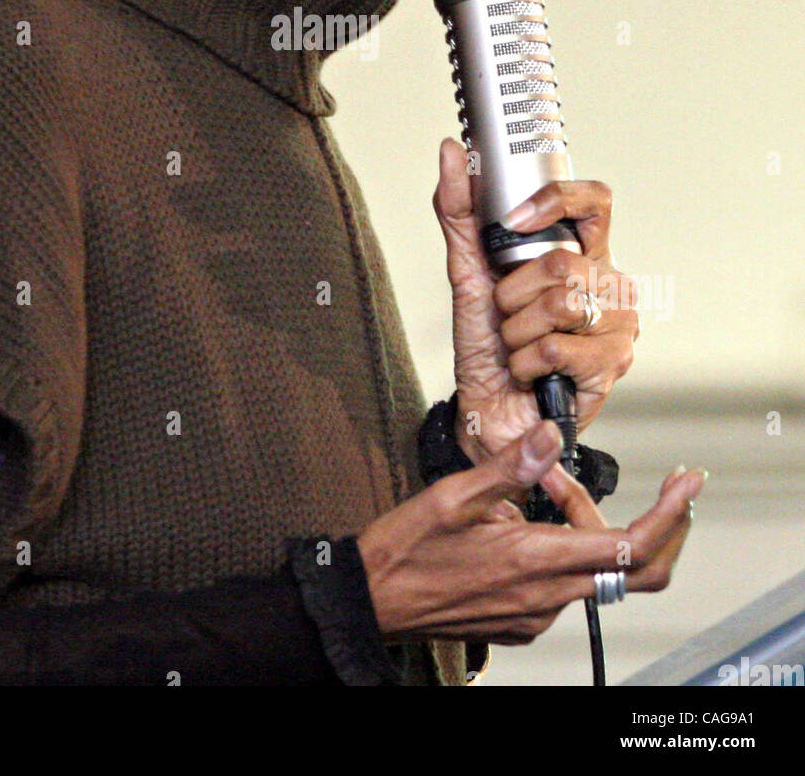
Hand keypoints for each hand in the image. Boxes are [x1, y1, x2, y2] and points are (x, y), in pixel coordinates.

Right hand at [356, 420, 703, 643]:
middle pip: (628, 565)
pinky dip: (560, 543)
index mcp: (533, 560)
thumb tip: (553, 436)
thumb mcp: (453, 495)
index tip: (688, 484)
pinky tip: (521, 517)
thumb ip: (511, 467)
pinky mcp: (522, 620)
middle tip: (632, 482)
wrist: (369, 602)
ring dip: (583, 520)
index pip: (630, 547)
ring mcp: (535, 614)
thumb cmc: (404, 551)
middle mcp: (544, 596)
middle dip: (646, 520)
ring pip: (591, 566)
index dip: (670, 515)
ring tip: (538, 483)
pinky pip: (563, 581)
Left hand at [433, 137, 638, 461]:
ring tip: (520, 346)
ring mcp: (617, 323)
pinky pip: (555, 346)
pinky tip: (532, 372)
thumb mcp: (467, 270)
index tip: (513, 220)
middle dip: (514, 293)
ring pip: (561, 303)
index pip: (595, 201)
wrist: (488, 408)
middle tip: (509, 314)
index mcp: (581, 252)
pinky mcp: (613, 363)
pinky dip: (526, 362)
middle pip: (563, 260)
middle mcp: (609, 282)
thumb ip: (459, 210)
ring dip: (518, 331)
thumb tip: (451, 150)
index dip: (556, 202)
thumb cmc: (487, 341)